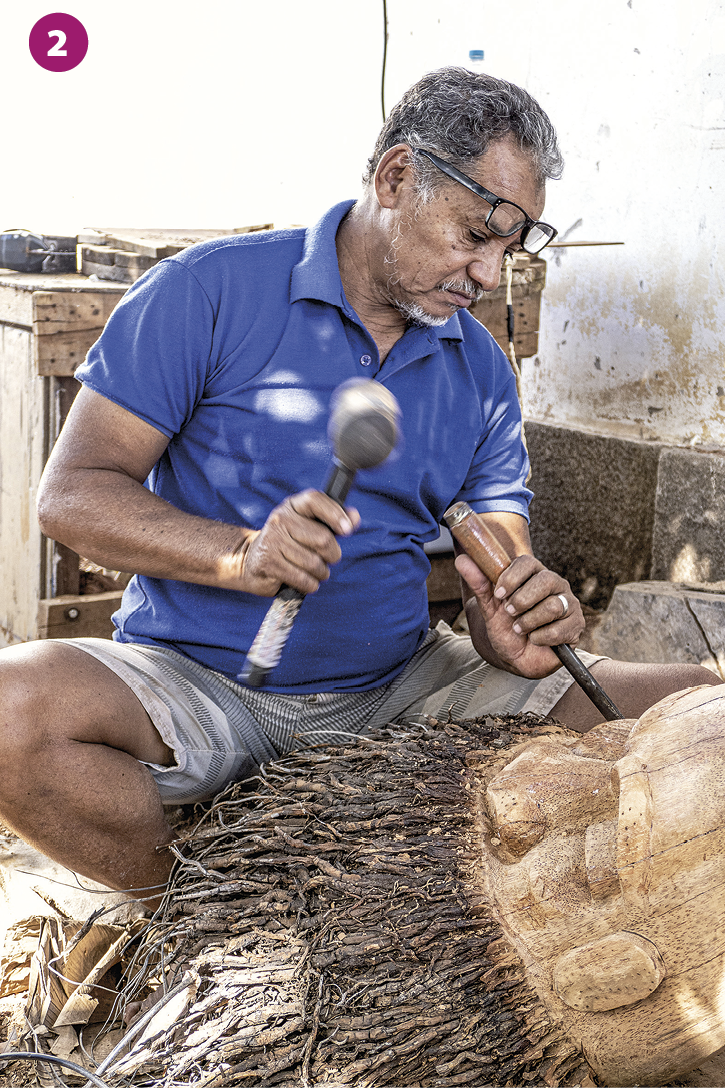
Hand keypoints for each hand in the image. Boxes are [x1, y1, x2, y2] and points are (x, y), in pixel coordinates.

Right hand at [224, 489, 359, 596]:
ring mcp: (272, 540)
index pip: (315, 500)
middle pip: (322, 539)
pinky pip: (302, 578)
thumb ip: (333, 520)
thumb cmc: (288, 543)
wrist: (250, 560)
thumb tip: (354, 517)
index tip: (347, 530)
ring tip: (315, 572)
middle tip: (327, 559)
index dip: (335, 514)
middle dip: (332, 555)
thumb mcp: (309, 526)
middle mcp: (280, 519)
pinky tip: (306, 581)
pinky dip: (310, 584)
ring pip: (314, 563)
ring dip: (321, 573)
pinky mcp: (268, 563)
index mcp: (293, 506)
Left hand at [455, 552, 584, 677]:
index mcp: (534, 574)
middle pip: (546, 580)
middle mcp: (555, 585)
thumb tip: (462, 560)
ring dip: (529, 622)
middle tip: (510, 613)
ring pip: (554, 606)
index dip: (512, 577)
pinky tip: (535, 639)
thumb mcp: (490, 607)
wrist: (518, 658)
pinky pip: (560, 629)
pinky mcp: (576, 626)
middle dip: (522, 600)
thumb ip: (479, 584)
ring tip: (520, 629)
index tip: (498, 594)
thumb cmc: (507, 628)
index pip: (528, 563)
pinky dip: (541, 637)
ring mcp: (569, 604)